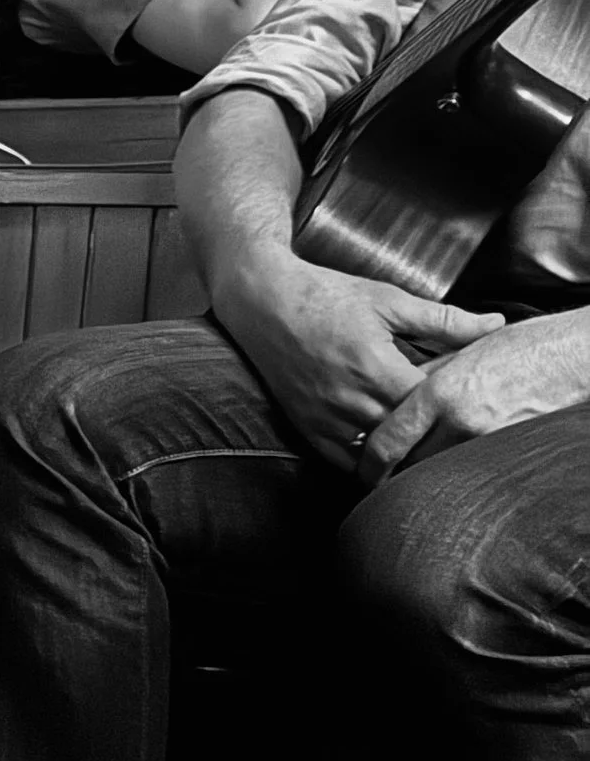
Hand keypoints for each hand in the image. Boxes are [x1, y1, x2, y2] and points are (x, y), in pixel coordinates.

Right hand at [216, 256, 502, 469]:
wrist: (264, 302)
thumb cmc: (326, 296)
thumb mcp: (389, 301)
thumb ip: (445, 320)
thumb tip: (496, 325)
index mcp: (375, 367)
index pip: (430, 407)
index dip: (452, 406)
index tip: (465, 398)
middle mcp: (349, 399)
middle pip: (408, 436)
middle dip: (432, 431)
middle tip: (451, 422)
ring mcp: (326, 418)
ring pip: (378, 455)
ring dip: (402, 450)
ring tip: (423, 438)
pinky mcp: (307, 428)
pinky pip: (345, 463)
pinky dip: (368, 462)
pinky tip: (385, 450)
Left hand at [356, 306, 589, 485]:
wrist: (575, 355)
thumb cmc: (526, 348)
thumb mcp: (464, 352)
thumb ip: (426, 376)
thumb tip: (397, 396)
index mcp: (441, 391)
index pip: (389, 439)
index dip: (370, 462)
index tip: (364, 470)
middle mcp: (460, 420)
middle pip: (410, 463)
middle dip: (396, 472)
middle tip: (383, 477)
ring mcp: (486, 440)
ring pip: (439, 472)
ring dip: (426, 475)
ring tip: (417, 473)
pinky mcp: (508, 452)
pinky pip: (470, 471)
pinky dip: (458, 473)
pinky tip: (455, 470)